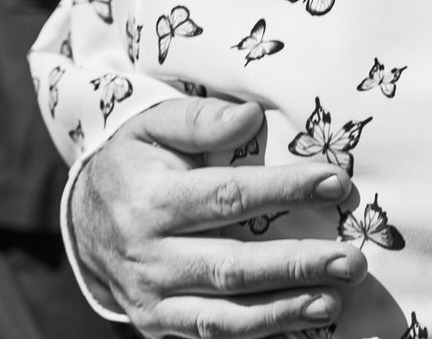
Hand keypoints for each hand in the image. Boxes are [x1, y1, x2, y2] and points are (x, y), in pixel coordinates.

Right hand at [68, 96, 366, 336]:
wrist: (82, 217)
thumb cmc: (135, 161)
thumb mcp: (152, 126)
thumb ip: (199, 119)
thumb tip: (250, 116)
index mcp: (149, 202)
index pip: (226, 197)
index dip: (283, 191)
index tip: (335, 183)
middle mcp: (148, 258)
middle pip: (230, 267)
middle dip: (294, 265)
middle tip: (350, 260)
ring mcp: (151, 300)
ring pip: (222, 317)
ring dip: (281, 312)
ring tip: (332, 302)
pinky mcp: (158, 326)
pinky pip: (212, 338)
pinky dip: (258, 336)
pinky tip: (301, 325)